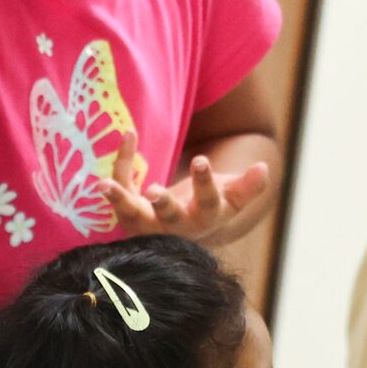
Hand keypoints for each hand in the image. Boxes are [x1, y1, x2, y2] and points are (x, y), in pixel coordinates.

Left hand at [103, 143, 272, 239]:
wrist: (185, 231)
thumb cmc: (211, 207)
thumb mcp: (231, 198)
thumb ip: (248, 185)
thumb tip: (262, 168)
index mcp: (205, 219)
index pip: (207, 202)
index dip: (205, 182)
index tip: (201, 160)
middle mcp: (176, 227)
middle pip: (168, 217)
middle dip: (162, 203)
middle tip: (153, 191)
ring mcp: (149, 224)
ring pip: (132, 214)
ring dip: (118, 199)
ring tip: (103, 183)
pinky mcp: (129, 214)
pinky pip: (122, 190)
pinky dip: (121, 165)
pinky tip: (129, 136)